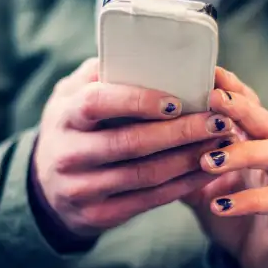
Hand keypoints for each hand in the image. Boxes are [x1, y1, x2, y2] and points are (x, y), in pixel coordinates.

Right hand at [34, 59, 234, 236]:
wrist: (46, 187)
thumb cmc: (72, 127)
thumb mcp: (71, 96)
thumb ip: (100, 73)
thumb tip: (145, 52)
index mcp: (64, 115)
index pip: (98, 103)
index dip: (137, 101)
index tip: (177, 100)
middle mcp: (68, 154)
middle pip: (129, 143)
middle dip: (180, 133)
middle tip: (218, 120)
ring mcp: (82, 189)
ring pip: (145, 175)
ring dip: (189, 159)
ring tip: (220, 142)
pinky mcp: (99, 215)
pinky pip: (149, 201)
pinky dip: (183, 185)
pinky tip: (207, 170)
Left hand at [185, 68, 267, 267]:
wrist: (256, 256)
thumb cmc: (224, 206)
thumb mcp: (195, 177)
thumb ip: (178, 153)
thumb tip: (137, 127)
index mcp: (252, 139)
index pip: (246, 102)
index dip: (230, 86)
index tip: (208, 71)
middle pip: (266, 119)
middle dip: (240, 107)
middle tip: (212, 101)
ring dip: (244, 152)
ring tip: (209, 159)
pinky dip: (248, 201)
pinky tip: (218, 204)